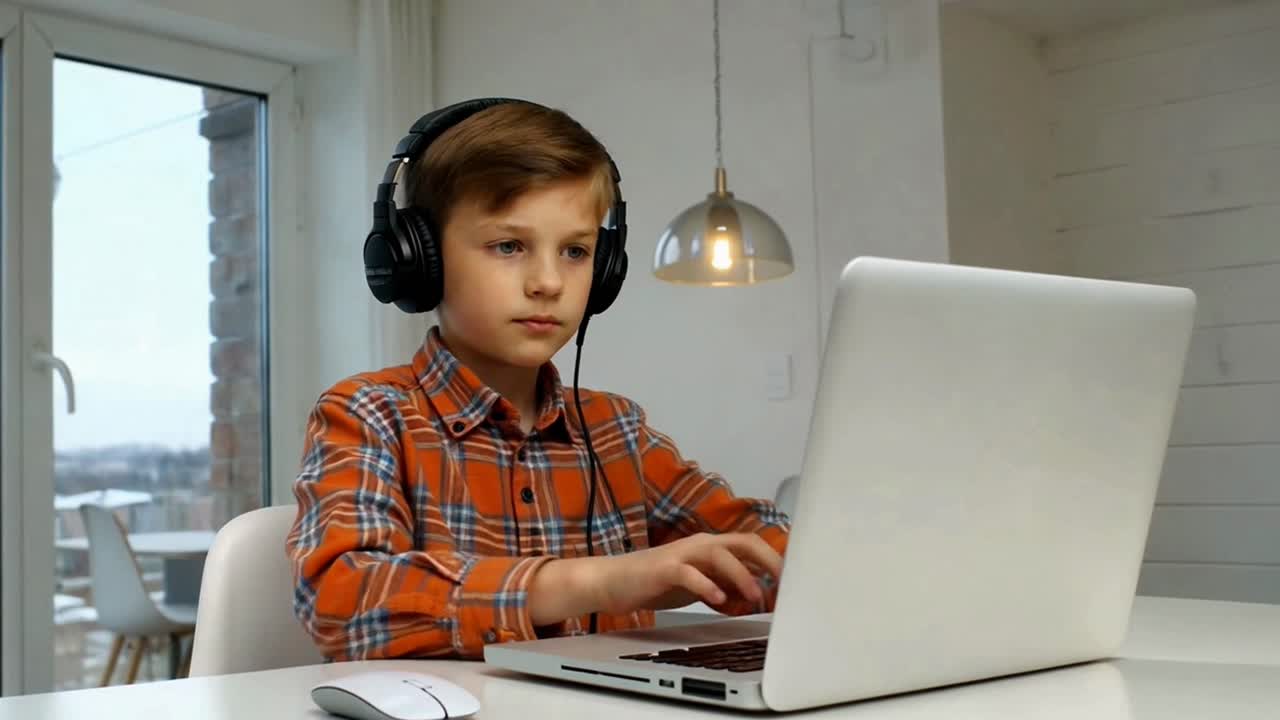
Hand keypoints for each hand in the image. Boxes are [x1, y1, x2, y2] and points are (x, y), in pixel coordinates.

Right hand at [595, 532, 782, 614]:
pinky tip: (719, 601)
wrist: (613, 581)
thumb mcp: (700, 586)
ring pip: (720, 554)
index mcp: (711, 547)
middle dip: (769, 561)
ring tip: (756, 597)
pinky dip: (707, 586)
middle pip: (743, 542)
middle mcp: (701, 544)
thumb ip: (726, 588)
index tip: (793, 581)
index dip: (774, 560)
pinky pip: (690, 574)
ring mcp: (682, 554)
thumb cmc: (658, 582)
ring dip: (742, 575)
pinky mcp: (664, 569)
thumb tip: (756, 598)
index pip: (751, 545)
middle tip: (786, 583)